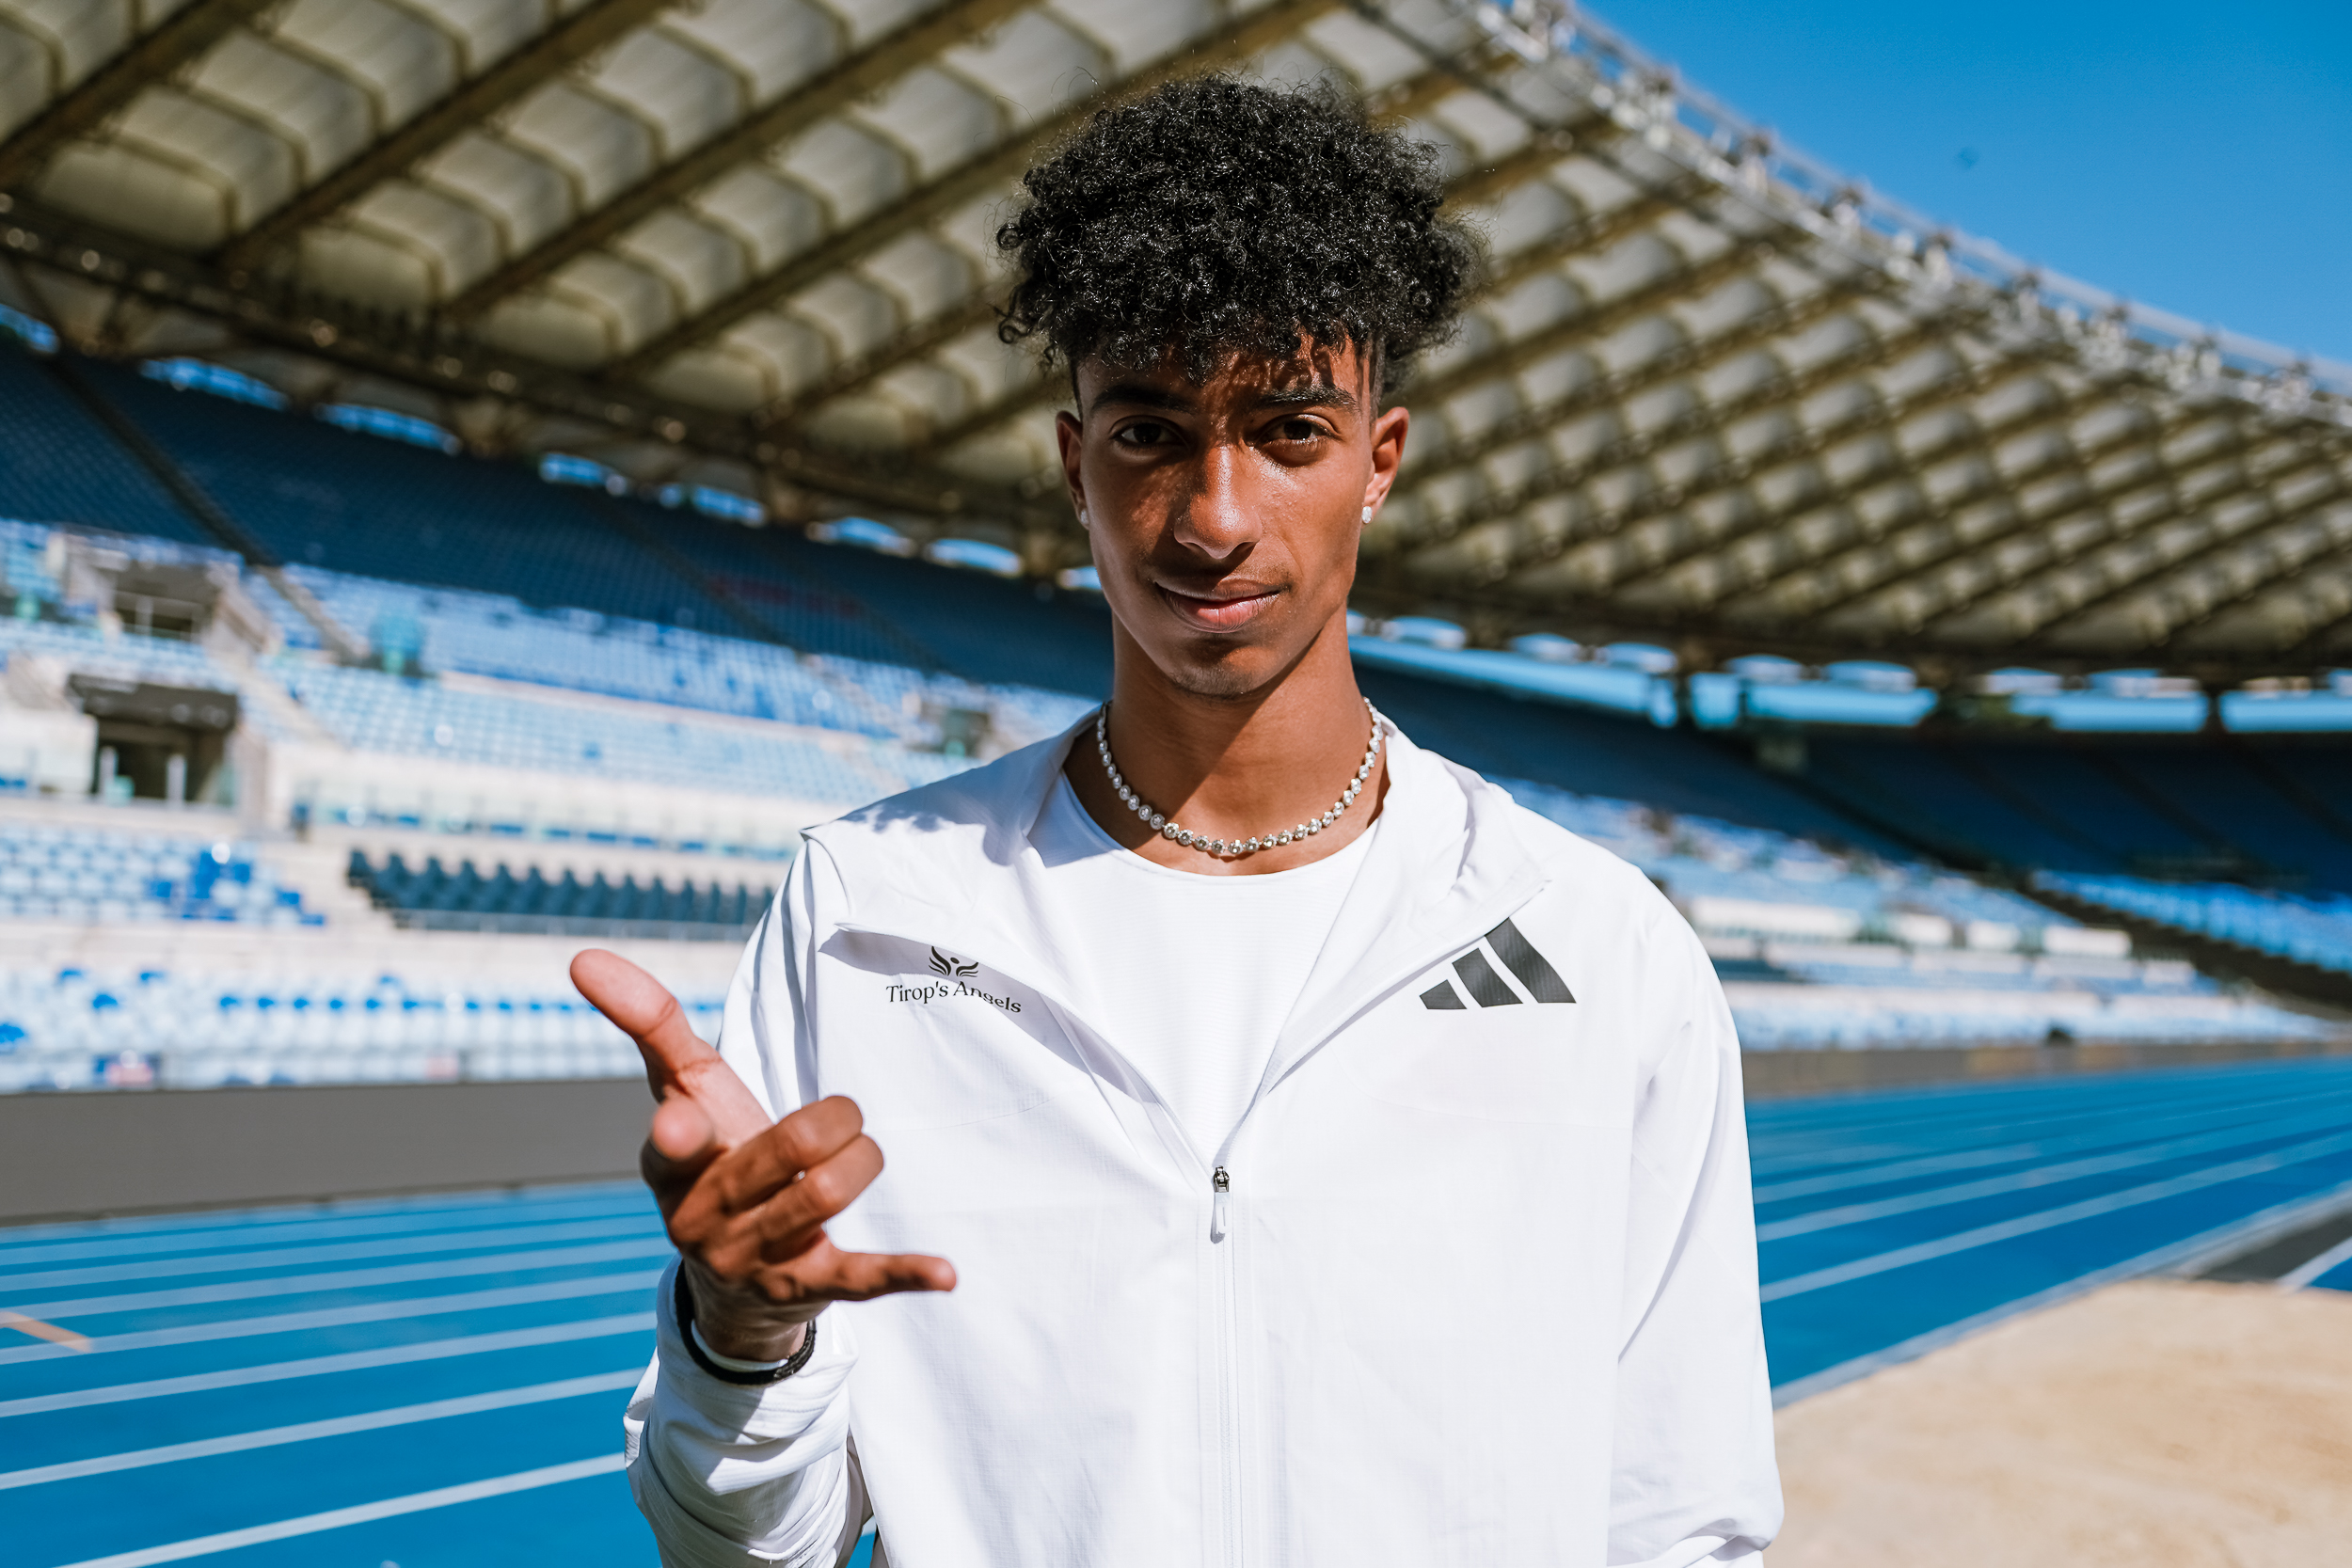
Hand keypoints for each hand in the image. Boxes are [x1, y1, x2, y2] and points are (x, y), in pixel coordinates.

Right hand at [571, 949, 955, 1360]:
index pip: (674, 1144)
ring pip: (824, 1196)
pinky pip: (860, 1280)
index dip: (683, 1136)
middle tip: (841, 1115)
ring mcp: (757, 1258)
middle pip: (783, 1152)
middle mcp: (705, 1218)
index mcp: (670, 1166)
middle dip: (831, 1119)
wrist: (732, 1280)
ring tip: (860, 1152)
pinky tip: (947, 1271)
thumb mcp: (683, 1090)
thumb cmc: (713, 1156)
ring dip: (861, 1159)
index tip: (685, 1125)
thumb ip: (648, 1022)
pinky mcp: (809, 1288)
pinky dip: (904, 1272)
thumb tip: (581, 956)